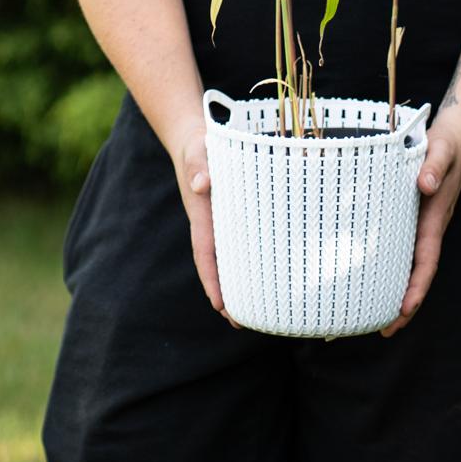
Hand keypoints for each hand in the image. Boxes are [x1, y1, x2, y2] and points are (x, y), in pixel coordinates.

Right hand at [171, 123, 239, 328]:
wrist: (195, 137)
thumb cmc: (199, 145)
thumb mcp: (197, 150)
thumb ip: (198, 164)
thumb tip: (202, 184)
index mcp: (202, 215)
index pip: (206, 254)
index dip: (212, 280)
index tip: (219, 306)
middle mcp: (212, 223)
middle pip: (218, 265)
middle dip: (227, 294)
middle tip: (242, 323)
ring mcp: (221, 220)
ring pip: (230, 256)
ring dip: (239, 282)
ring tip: (258, 310)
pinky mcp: (233, 213)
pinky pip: (241, 240)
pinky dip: (249, 259)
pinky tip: (265, 271)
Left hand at [380, 122, 460, 337]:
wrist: (456, 138)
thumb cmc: (445, 145)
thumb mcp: (441, 150)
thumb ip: (434, 165)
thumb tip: (425, 184)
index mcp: (434, 220)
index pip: (426, 262)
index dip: (416, 287)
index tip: (404, 310)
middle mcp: (428, 228)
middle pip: (416, 274)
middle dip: (403, 304)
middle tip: (383, 332)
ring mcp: (419, 225)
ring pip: (408, 265)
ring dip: (393, 290)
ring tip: (370, 317)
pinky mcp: (410, 217)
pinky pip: (400, 249)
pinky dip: (388, 266)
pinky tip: (369, 275)